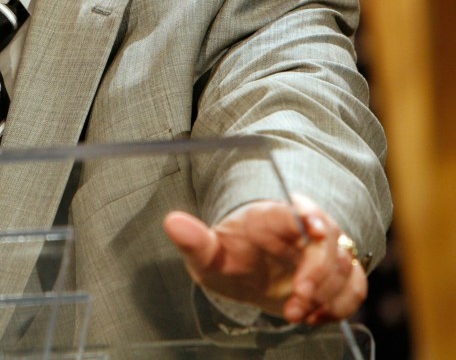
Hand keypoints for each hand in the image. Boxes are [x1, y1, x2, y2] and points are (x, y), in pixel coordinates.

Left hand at [163, 194, 365, 323]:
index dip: (310, 216)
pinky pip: (355, 286)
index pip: (297, 210)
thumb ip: (194, 240)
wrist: (249, 274)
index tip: (314, 231)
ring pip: (346, 265)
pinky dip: (340, 305)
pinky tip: (315, 316)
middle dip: (317, 276)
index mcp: (272, 216)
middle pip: (329, 242)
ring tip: (296, 315)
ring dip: (328, 295)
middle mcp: (304, 228)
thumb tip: (172, 222)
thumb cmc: (229, 257)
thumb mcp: (207, 254)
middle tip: (295, 305)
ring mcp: (324, 250)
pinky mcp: (338, 273)